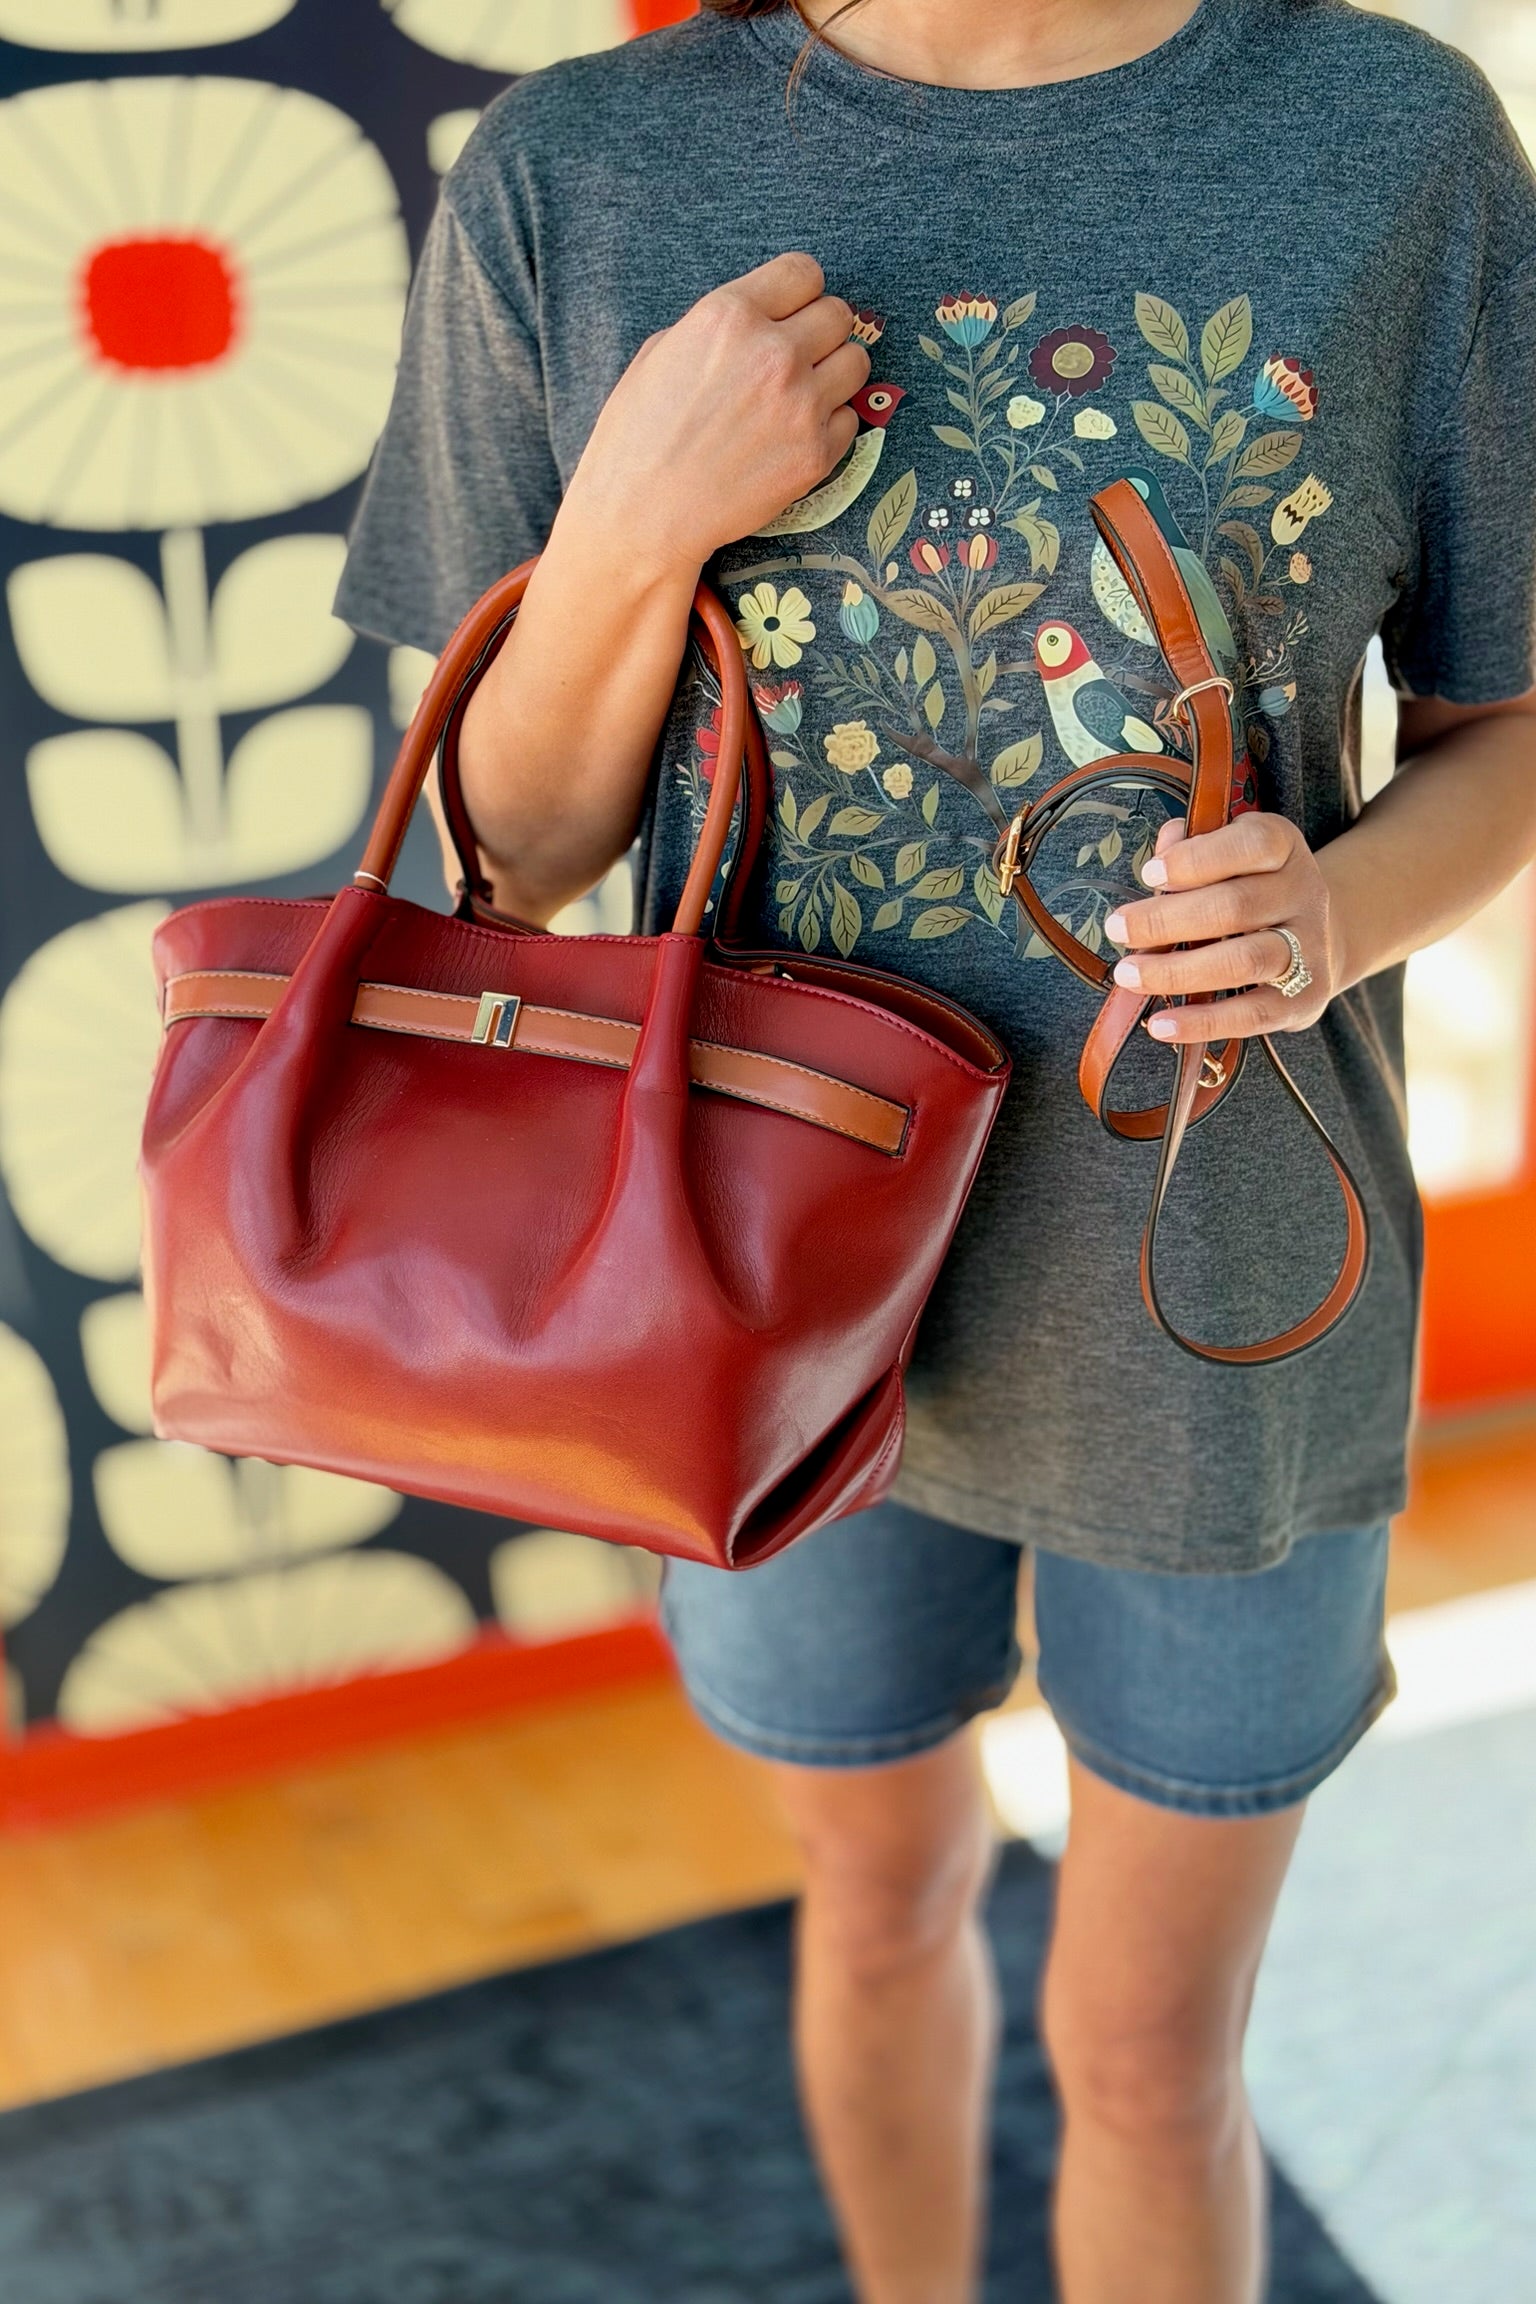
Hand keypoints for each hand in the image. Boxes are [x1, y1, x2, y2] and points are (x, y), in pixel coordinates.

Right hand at [562, 251, 869, 571]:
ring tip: (801, 395)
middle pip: (838, 314)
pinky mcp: (816, 453)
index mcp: (729, 315)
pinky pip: (851, 419)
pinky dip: (830, 425)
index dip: (798, 293)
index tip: (791, 311)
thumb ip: (719, 326)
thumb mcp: (662, 352)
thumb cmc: (639, 436)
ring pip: (856, 362)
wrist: (644, 515)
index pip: (803, 272)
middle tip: (797, 357)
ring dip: (834, 373)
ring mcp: (801, 404)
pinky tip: (793, 437)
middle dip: (820, 331)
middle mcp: (774, 352)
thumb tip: (761, 321)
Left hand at [1102, 811, 1341, 1041]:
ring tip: (1129, 975)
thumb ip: (1194, 848)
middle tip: (1118, 929)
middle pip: (1237, 906)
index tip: (1148, 873)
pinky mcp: (1304, 999)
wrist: (1312, 941)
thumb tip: (1166, 846)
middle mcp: (1304, 893)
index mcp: (1284, 848)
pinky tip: (1161, 1025)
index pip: (1252, 844)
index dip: (1198, 858)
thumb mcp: (1229, 857)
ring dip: (1178, 971)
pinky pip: (1251, 1015)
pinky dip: (1203, 1023)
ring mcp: (1309, 948)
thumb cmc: (1248, 890)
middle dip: (1167, 919)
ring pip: (1245, 960)